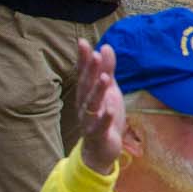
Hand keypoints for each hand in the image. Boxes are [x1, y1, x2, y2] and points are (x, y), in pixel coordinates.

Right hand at [74, 40, 125, 174]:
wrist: (101, 149)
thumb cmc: (104, 115)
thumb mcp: (108, 90)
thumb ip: (107, 70)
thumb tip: (105, 47)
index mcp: (86, 94)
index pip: (83, 74)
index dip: (83, 59)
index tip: (82, 42)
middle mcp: (84, 106)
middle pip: (86, 87)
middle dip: (90, 72)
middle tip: (95, 55)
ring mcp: (89, 121)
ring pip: (92, 105)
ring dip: (97, 92)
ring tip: (104, 78)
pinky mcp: (98, 135)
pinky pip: (100, 127)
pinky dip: (105, 119)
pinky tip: (110, 110)